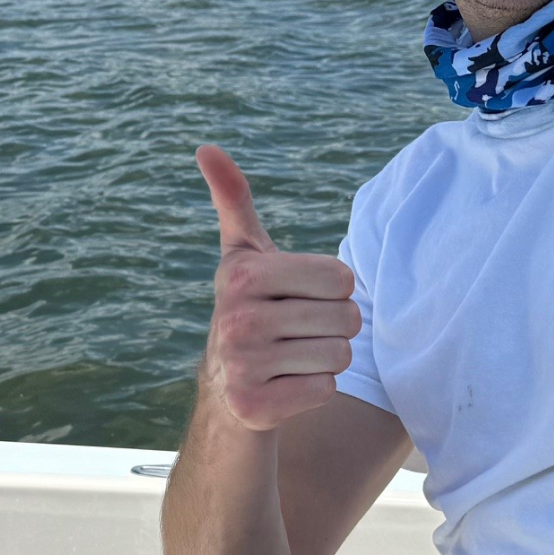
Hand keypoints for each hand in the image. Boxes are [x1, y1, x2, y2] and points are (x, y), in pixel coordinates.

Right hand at [197, 146, 360, 432]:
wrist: (225, 386)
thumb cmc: (251, 306)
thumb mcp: (244, 254)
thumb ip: (233, 199)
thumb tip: (206, 147)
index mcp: (243, 275)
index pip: (342, 277)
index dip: (333, 288)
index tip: (299, 295)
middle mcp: (237, 319)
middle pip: (347, 318)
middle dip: (335, 326)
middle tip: (301, 330)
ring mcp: (243, 366)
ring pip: (340, 356)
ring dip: (327, 359)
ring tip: (293, 356)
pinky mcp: (255, 407)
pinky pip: (326, 390)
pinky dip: (315, 389)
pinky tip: (286, 384)